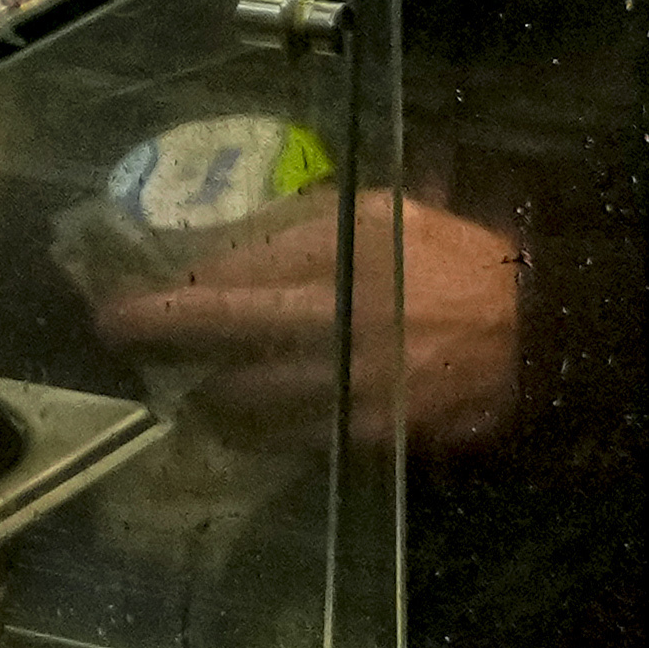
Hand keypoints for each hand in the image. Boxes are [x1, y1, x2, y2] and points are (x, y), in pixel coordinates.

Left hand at [95, 193, 526, 447]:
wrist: (535, 338)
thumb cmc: (465, 264)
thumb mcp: (395, 212)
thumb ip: (324, 216)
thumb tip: (259, 225)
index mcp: (342, 249)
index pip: (235, 265)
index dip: (179, 278)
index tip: (137, 282)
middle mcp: (331, 312)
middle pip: (220, 323)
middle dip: (157, 326)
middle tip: (113, 327)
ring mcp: (342, 378)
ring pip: (241, 391)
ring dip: (199, 388)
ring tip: (179, 385)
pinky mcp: (359, 430)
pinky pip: (284, 434)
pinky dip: (252, 428)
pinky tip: (235, 422)